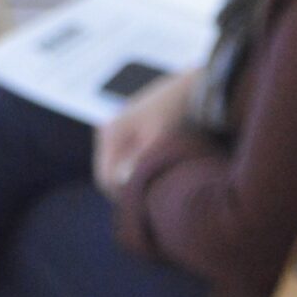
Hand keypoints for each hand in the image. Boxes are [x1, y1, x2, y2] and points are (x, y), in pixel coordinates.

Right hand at [96, 68, 200, 197]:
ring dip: (133, 183)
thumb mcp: (158, 135)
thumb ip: (139, 159)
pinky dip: (138, 173)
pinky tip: (156, 178)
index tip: (144, 208)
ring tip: (155, 192)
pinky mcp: (129, 137)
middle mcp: (108, 134)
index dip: (122, 197)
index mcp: (109, 134)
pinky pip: (127, 163)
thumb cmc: (175, 111)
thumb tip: (121, 182)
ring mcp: (117, 135)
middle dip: (126, 191)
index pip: (104, 178)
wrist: (192, 88)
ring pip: (118, 171)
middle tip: (151, 204)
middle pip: (109, 176)